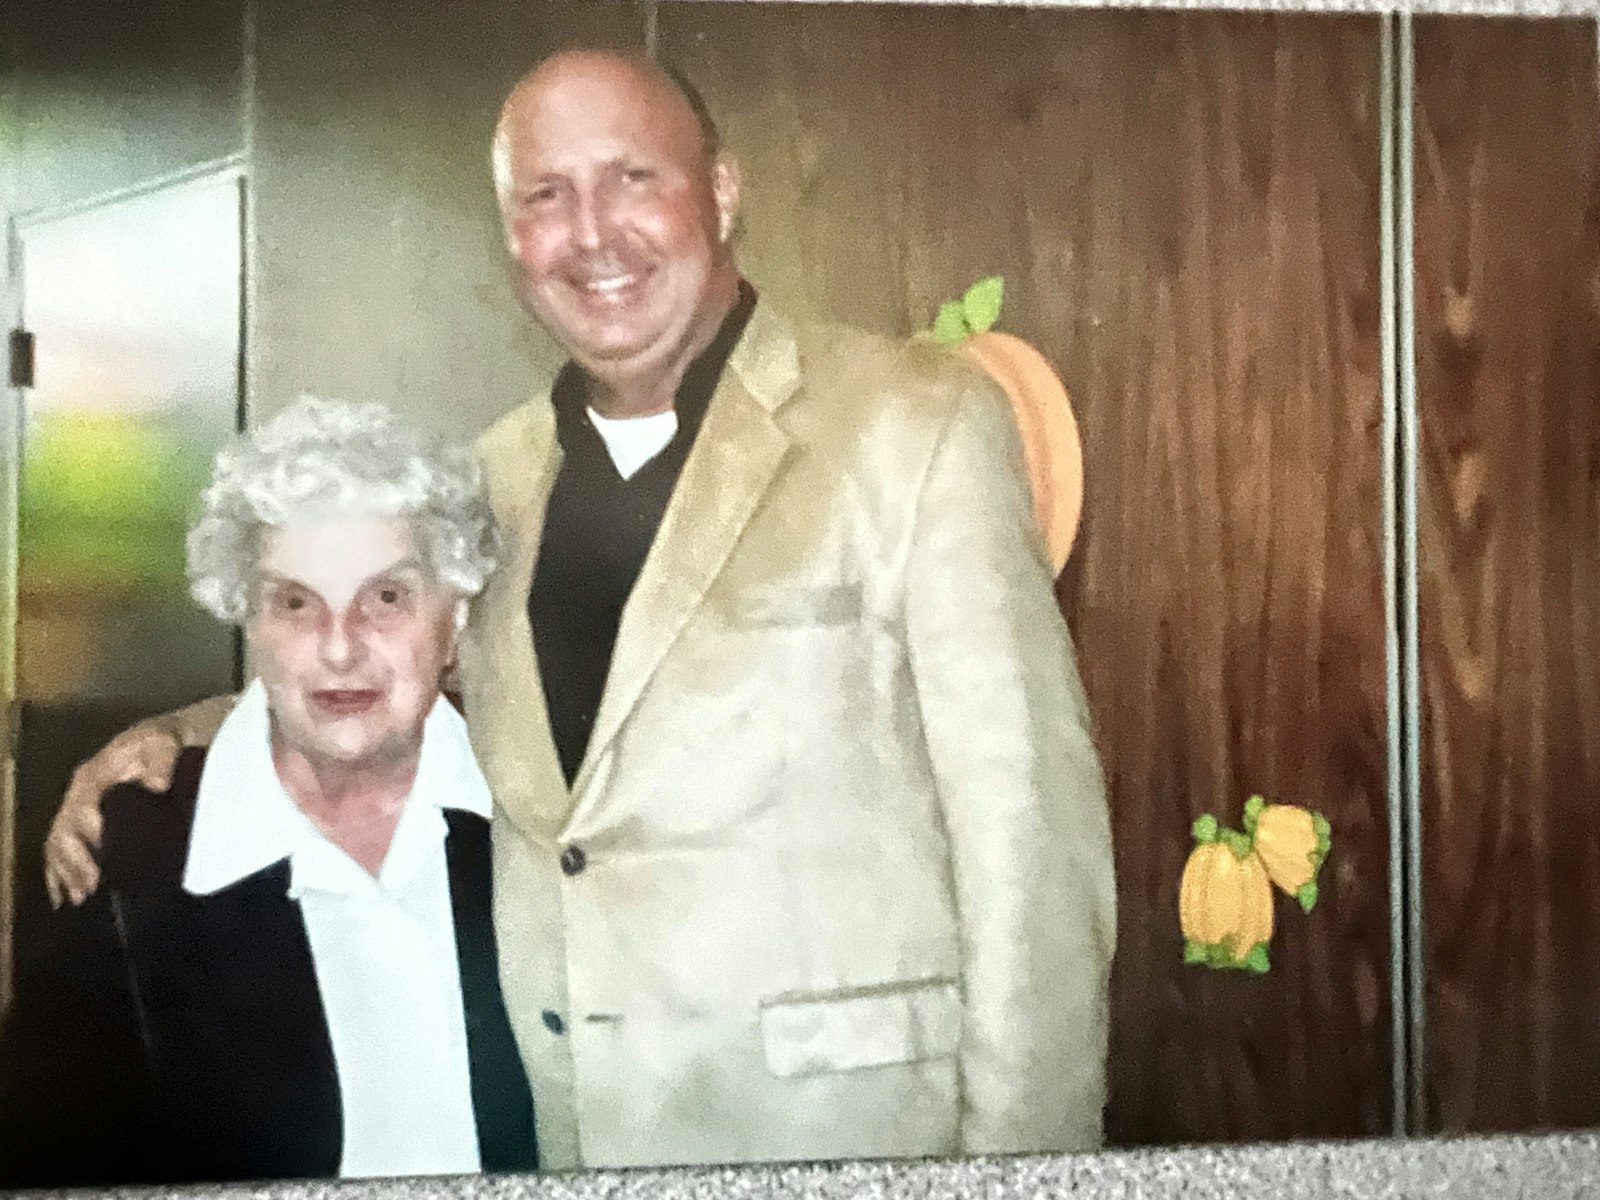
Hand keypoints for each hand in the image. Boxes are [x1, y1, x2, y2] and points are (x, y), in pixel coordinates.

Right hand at [44, 723, 181, 907]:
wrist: (166, 740)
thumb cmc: (163, 742)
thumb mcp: (165, 742)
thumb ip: (161, 759)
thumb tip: (157, 785)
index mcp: (93, 776)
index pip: (82, 809)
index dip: (89, 835)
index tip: (103, 858)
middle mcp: (78, 794)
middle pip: (64, 832)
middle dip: (74, 862)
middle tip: (89, 888)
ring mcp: (78, 808)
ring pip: (59, 845)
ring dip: (66, 872)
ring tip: (79, 898)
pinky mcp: (84, 822)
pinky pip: (61, 850)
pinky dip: (61, 874)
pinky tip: (66, 897)